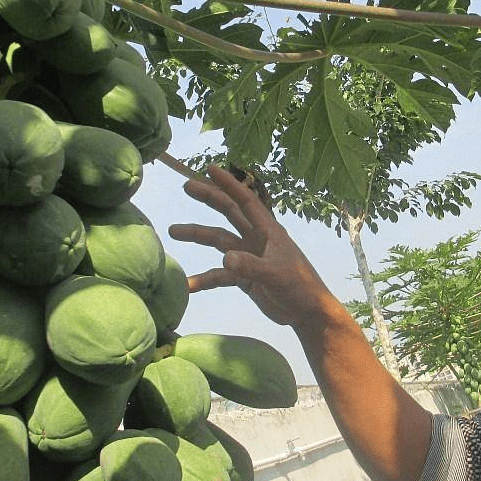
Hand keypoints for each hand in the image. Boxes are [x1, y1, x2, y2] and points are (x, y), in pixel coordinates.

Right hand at [168, 164, 335, 328]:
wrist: (306, 313)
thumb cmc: (300, 287)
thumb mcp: (276, 275)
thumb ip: (251, 267)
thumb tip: (225, 259)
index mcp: (268, 230)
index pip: (246, 201)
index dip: (228, 183)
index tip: (210, 168)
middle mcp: (256, 239)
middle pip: (229, 212)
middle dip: (209, 198)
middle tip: (186, 186)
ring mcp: (249, 257)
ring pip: (218, 240)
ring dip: (198, 235)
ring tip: (173, 231)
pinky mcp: (245, 277)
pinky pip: (219, 275)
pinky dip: (204, 279)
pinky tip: (189, 285)